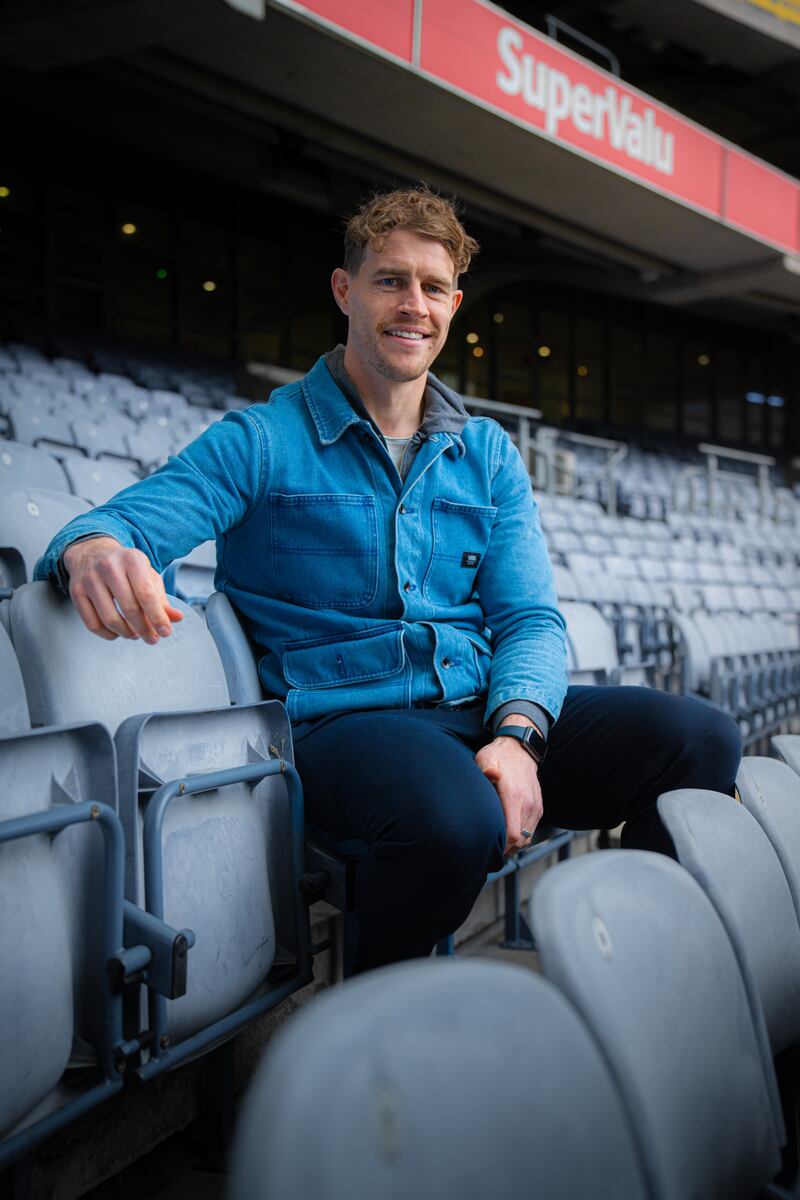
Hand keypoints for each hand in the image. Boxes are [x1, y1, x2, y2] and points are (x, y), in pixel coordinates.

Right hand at [63, 536, 183, 643]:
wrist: (92, 552)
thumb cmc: (125, 567)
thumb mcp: (147, 576)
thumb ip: (162, 599)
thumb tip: (176, 619)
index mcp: (132, 560)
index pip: (146, 594)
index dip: (157, 617)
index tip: (165, 632)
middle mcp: (109, 567)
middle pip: (129, 608)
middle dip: (144, 629)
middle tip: (152, 638)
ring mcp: (90, 579)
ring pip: (110, 619)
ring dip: (126, 633)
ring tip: (135, 634)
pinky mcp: (76, 591)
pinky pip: (92, 623)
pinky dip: (107, 634)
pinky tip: (117, 632)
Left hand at [475, 722, 543, 855]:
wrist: (520, 749)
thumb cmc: (499, 756)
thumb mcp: (486, 758)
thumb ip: (487, 768)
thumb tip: (491, 774)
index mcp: (514, 796)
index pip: (513, 835)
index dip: (501, 846)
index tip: (489, 848)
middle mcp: (528, 804)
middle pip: (520, 841)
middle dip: (505, 849)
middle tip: (490, 850)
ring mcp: (535, 806)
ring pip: (527, 838)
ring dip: (513, 845)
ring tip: (498, 845)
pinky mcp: (539, 807)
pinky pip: (531, 830)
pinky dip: (521, 837)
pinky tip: (508, 834)